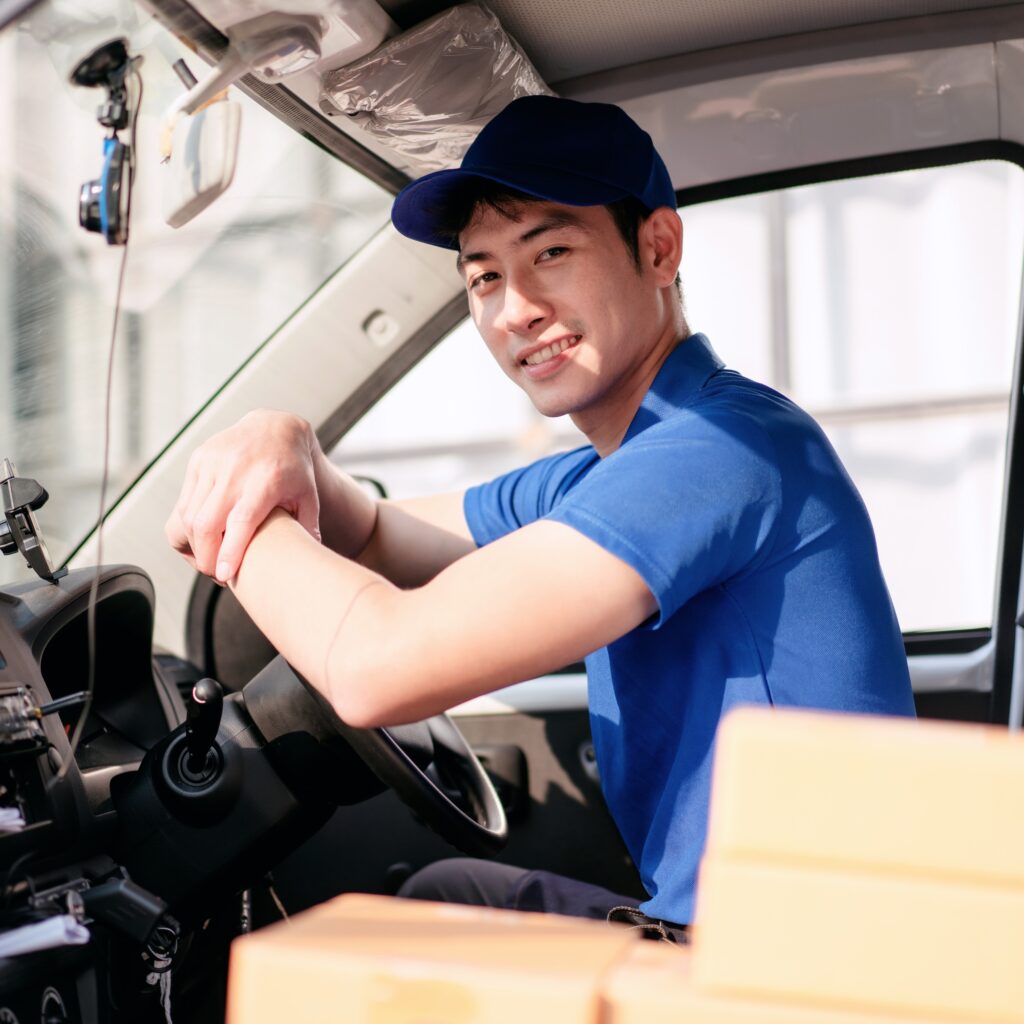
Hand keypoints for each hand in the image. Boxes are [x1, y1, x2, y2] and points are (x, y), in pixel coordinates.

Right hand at [165, 410, 320, 581]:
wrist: (275, 428)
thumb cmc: (294, 470)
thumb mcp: (308, 497)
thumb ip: (308, 528)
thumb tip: (308, 563)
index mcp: (266, 480)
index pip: (241, 520)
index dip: (230, 550)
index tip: (224, 575)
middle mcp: (235, 470)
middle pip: (206, 523)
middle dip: (205, 556)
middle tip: (216, 574)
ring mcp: (212, 463)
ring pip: (188, 515)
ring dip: (195, 545)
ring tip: (210, 558)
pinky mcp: (198, 461)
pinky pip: (183, 502)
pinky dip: (187, 527)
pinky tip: (202, 539)